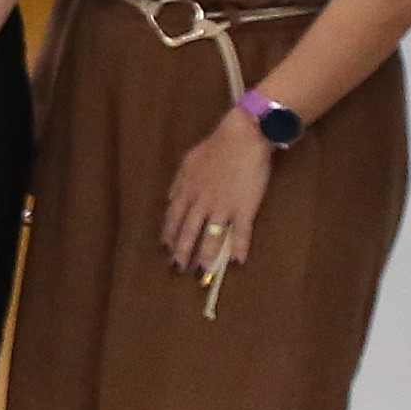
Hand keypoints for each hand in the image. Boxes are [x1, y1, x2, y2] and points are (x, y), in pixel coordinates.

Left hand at [163, 111, 275, 284]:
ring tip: (203, 272)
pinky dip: (239, 248)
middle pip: (188, 232)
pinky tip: (238, 262)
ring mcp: (222, 206)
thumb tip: (170, 199)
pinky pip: (240, 232)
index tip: (166, 248)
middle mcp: (201, 202)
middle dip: (182, 252)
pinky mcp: (244, 208)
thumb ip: (178, 183)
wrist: (242, 138)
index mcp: (186, 191)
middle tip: (178, 268)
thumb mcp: (188, 163)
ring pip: (211, 237)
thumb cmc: (216, 147)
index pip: (173, 218)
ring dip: (206, 256)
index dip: (169, 235)